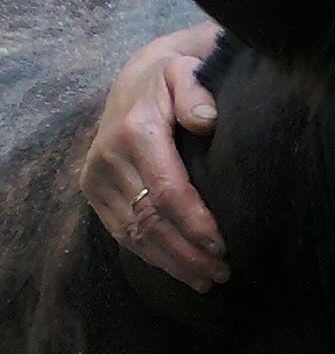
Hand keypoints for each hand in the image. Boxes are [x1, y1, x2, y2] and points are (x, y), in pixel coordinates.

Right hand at [79, 24, 229, 291]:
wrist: (135, 79)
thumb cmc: (174, 78)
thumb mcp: (187, 72)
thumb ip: (197, 93)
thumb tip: (206, 121)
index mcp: (136, 132)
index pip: (168, 190)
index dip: (194, 222)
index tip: (223, 246)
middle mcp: (110, 157)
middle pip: (151, 218)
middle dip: (187, 251)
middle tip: (221, 274)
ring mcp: (97, 176)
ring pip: (134, 232)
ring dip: (170, 261)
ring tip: (206, 281)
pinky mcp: (93, 190)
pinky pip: (120, 231)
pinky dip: (150, 254)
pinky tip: (178, 269)